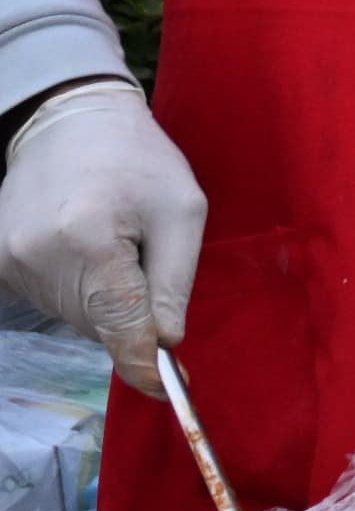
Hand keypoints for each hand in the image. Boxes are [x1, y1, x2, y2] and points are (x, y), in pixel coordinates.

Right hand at [0, 81, 207, 396]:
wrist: (71, 121)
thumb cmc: (139, 161)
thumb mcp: (182, 212)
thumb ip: (173, 283)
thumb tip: (166, 343)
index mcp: (90, 239)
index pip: (118, 325)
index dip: (145, 364)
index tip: (170, 389)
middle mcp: (38, 255)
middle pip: (98, 323)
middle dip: (132, 315)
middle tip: (146, 259)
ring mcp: (10, 259)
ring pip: (75, 315)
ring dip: (105, 299)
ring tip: (115, 241)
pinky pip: (51, 299)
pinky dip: (78, 288)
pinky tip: (88, 247)